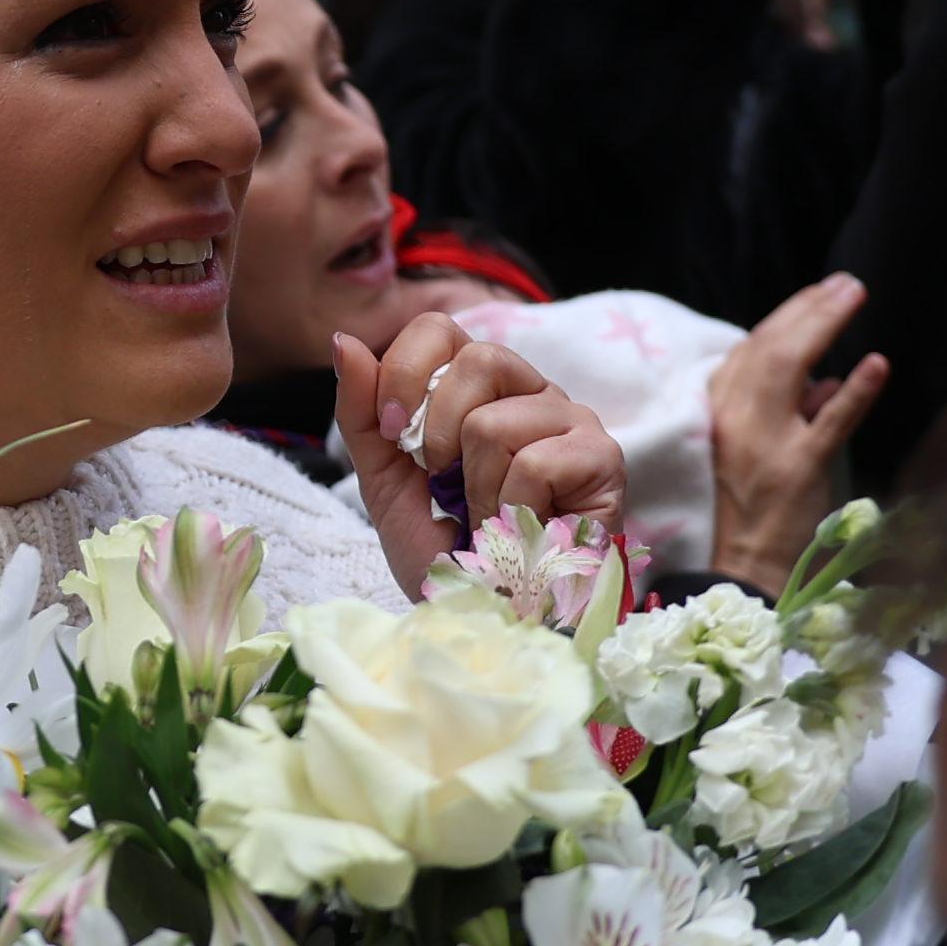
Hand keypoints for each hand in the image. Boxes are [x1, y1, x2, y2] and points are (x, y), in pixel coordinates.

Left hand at [333, 316, 626, 595]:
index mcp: (479, 386)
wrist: (485, 616)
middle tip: (446, 484)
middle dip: (440, 433)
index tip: (395, 436)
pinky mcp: (602, 458)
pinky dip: (512, 510)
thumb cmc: (443, 548)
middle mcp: (530, 391)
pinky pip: (535, 462)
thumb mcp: (385, 479)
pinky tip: (523, 531)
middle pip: (477, 359)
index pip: (441, 329)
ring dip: (477, 489)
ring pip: (496, 422)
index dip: (407, 374)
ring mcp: (572, 420)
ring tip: (490, 518)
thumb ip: (364, 412)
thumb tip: (344, 339)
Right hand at [702, 274, 889, 592]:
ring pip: (791, 369)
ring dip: (825, 326)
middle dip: (809, 307)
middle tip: (847, 284)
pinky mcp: (798, 470)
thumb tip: (828, 379)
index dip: (788, 314)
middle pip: (771, 347)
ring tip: (854, 297)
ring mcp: (767, 443)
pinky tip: (877, 366)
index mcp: (720, 411)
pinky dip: (856, 394)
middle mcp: (737, 419)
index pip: (752, 348)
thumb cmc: (751, 506)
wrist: (743, 564)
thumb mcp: (754, 446)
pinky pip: (829, 424)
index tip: (819, 292)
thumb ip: (787, 410)